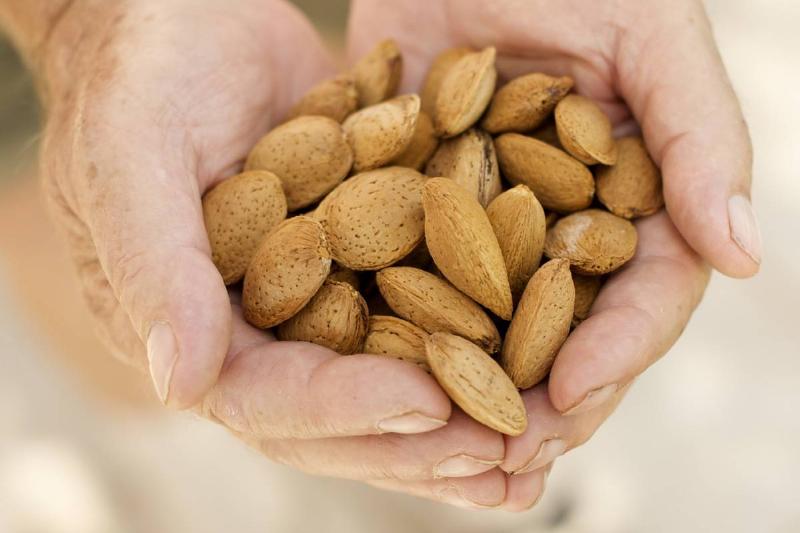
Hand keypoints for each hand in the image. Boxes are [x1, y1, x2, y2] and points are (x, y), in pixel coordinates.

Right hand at [36, 0, 531, 510]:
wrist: (187, 20)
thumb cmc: (141, 75)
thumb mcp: (131, 152)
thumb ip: (152, 263)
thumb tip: (180, 385)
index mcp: (189, 326)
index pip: (263, 397)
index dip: (342, 409)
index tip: (428, 403)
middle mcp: (255, 330)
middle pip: (336, 417)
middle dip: (418, 441)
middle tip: (505, 451)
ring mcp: (314, 298)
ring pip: (387, 379)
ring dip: (459, 419)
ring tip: (534, 448)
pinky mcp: (362, 259)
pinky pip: (418, 311)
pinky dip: (472, 344)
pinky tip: (533, 363)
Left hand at [348, 0, 756, 505]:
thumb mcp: (647, 29)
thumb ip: (698, 133)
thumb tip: (745, 255)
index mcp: (635, 192)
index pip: (644, 291)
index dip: (618, 350)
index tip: (571, 394)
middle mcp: (566, 221)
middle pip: (568, 331)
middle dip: (544, 396)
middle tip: (511, 455)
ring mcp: (492, 224)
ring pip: (493, 327)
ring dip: (476, 390)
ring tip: (451, 448)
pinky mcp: (422, 211)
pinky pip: (414, 283)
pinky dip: (404, 335)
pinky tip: (382, 382)